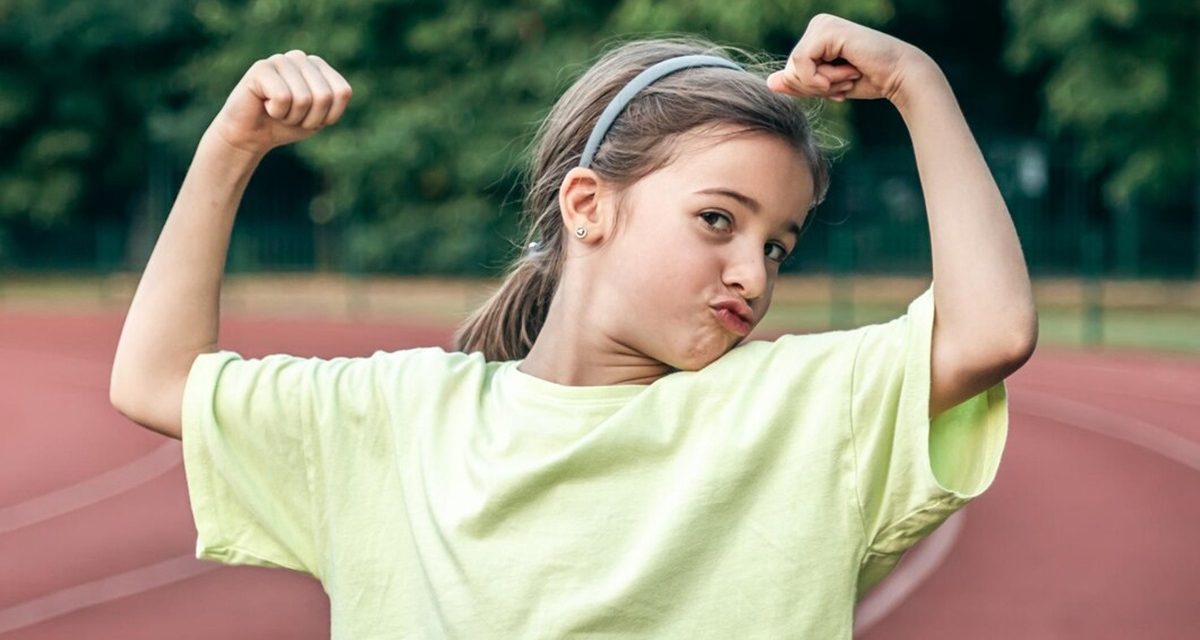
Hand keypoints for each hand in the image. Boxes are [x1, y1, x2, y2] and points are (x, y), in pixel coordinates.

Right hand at [210, 50, 352, 155]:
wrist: (250, 135)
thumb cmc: (285, 125)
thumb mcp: (319, 118)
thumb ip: (333, 102)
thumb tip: (344, 91)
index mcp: (318, 67)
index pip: (342, 92)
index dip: (329, 116)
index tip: (311, 119)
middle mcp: (300, 57)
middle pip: (324, 96)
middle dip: (309, 118)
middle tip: (291, 117)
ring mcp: (280, 59)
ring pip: (304, 98)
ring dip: (292, 117)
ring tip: (278, 111)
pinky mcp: (261, 67)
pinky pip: (283, 97)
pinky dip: (277, 112)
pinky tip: (265, 105)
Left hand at [766, 14, 933, 104]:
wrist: (899, 77)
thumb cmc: (868, 81)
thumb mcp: (826, 86)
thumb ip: (799, 84)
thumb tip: (769, 82)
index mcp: (815, 37)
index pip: (790, 72)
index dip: (810, 89)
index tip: (838, 86)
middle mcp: (817, 25)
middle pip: (790, 71)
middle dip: (816, 87)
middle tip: (846, 80)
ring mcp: (822, 25)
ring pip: (795, 68)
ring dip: (823, 83)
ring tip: (850, 74)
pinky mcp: (827, 30)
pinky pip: (802, 63)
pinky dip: (822, 78)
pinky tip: (848, 71)